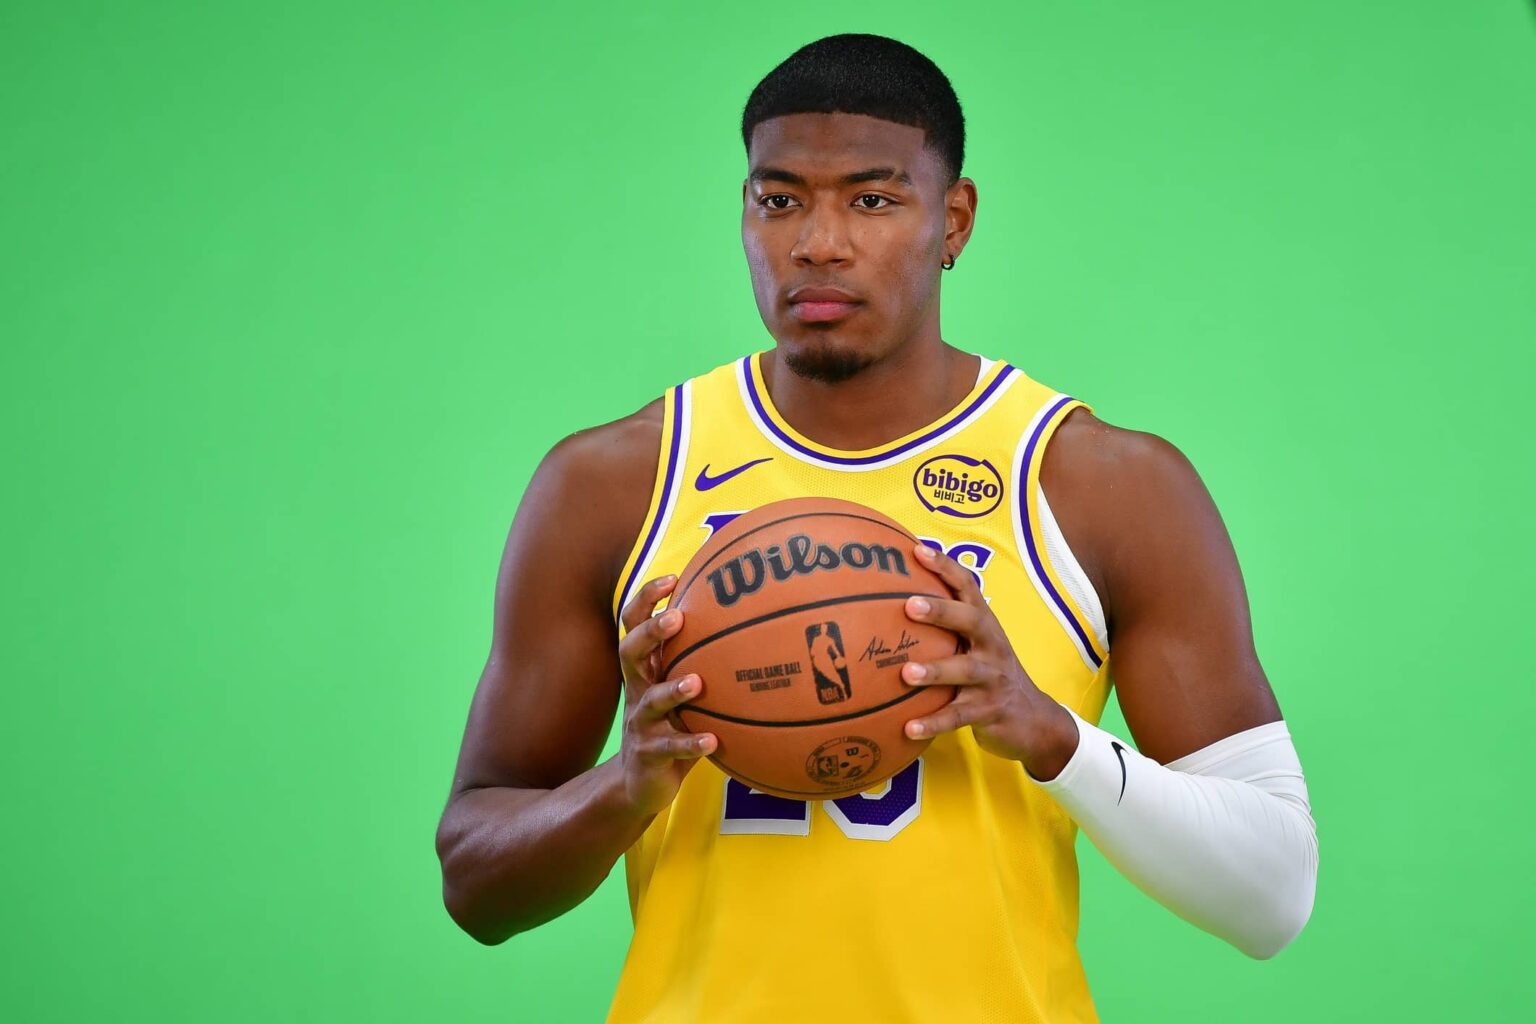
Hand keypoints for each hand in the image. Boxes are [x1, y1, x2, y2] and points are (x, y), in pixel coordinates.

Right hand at [615, 574, 718, 815]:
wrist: (641, 783)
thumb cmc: (673, 726)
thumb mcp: (683, 693)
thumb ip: (703, 664)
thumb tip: (756, 629)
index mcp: (646, 670)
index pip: (634, 624)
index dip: (647, 599)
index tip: (673, 579)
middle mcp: (637, 690)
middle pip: (630, 652)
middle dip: (651, 632)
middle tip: (676, 619)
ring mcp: (640, 723)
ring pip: (650, 700)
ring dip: (672, 689)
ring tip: (697, 683)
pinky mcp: (648, 754)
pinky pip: (669, 747)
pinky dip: (690, 742)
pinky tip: (713, 741)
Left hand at [900, 544, 1079, 780]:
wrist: (1034, 719)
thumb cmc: (989, 673)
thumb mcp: (974, 644)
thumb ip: (945, 626)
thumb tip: (889, 601)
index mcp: (984, 624)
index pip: (967, 587)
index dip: (944, 566)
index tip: (916, 549)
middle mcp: (991, 645)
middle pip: (970, 621)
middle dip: (941, 611)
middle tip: (909, 605)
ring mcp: (992, 678)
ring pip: (965, 670)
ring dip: (935, 671)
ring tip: (906, 673)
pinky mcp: (989, 711)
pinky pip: (958, 717)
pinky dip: (933, 722)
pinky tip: (908, 728)